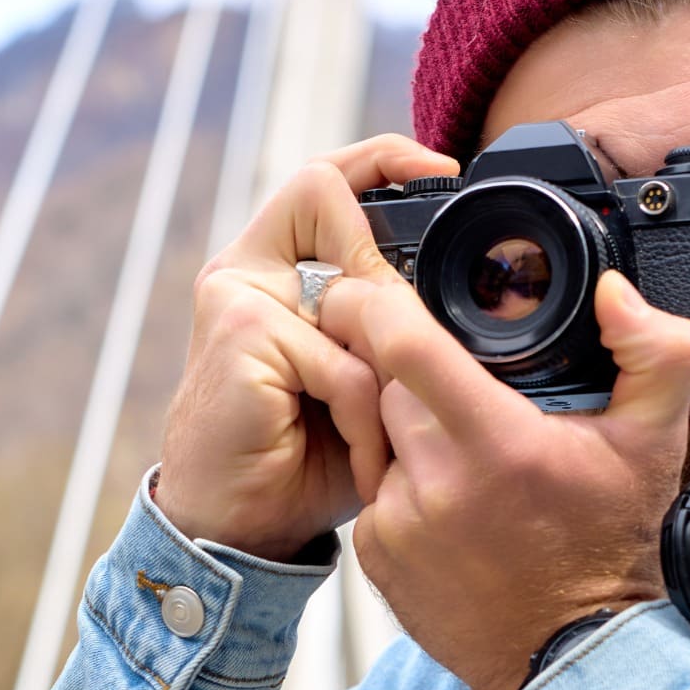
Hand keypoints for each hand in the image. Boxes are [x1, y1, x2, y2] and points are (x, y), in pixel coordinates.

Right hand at [153, 134, 457, 562]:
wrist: (235, 530)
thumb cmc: (299, 461)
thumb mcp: (360, 385)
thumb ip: (390, 332)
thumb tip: (454, 293)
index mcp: (272, 273)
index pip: (324, 183)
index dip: (382, 159)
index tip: (444, 173)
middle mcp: (246, 273)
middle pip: (320, 193)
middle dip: (381, 265)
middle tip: (411, 339)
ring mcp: (237, 298)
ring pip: (355, 298)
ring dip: (383, 377)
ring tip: (379, 436)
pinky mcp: (241, 336)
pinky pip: (344, 365)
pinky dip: (365, 421)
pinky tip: (360, 460)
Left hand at [313, 268, 689, 689]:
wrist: (569, 654)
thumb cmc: (608, 548)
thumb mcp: (656, 443)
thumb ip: (658, 351)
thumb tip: (614, 293)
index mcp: (499, 443)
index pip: (403, 344)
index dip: (375, 303)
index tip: (371, 288)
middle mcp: (438, 483)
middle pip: (388, 383)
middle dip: (416, 373)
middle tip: (467, 397)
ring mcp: (398, 523)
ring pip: (377, 435)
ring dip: (410, 431)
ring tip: (468, 459)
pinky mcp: (376, 555)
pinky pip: (372, 488)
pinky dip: (401, 484)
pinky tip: (450, 505)